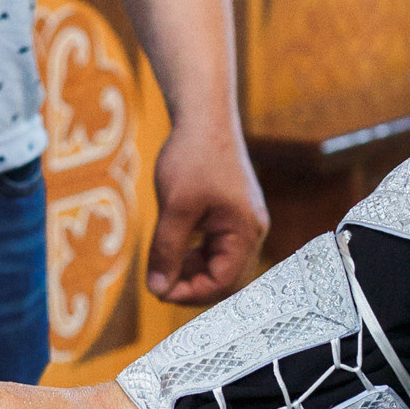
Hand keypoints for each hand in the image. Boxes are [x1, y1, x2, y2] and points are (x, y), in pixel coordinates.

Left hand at [145, 122, 265, 306]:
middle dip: (192, 284)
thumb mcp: (175, 208)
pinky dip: (197, 253)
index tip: (158, 289)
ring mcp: (244, 221)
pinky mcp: (233, 213)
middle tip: (159, 280)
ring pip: (221, 263)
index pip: (223, 282)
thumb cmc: (193, 156)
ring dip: (193, 269)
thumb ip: (167, 251)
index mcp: (245, 231)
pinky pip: (218, 246)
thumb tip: (157, 288)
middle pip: (226, 279)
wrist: (204, 116)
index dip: (190, 293)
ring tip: (164, 262)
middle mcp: (252, 230)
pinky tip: (175, 245)